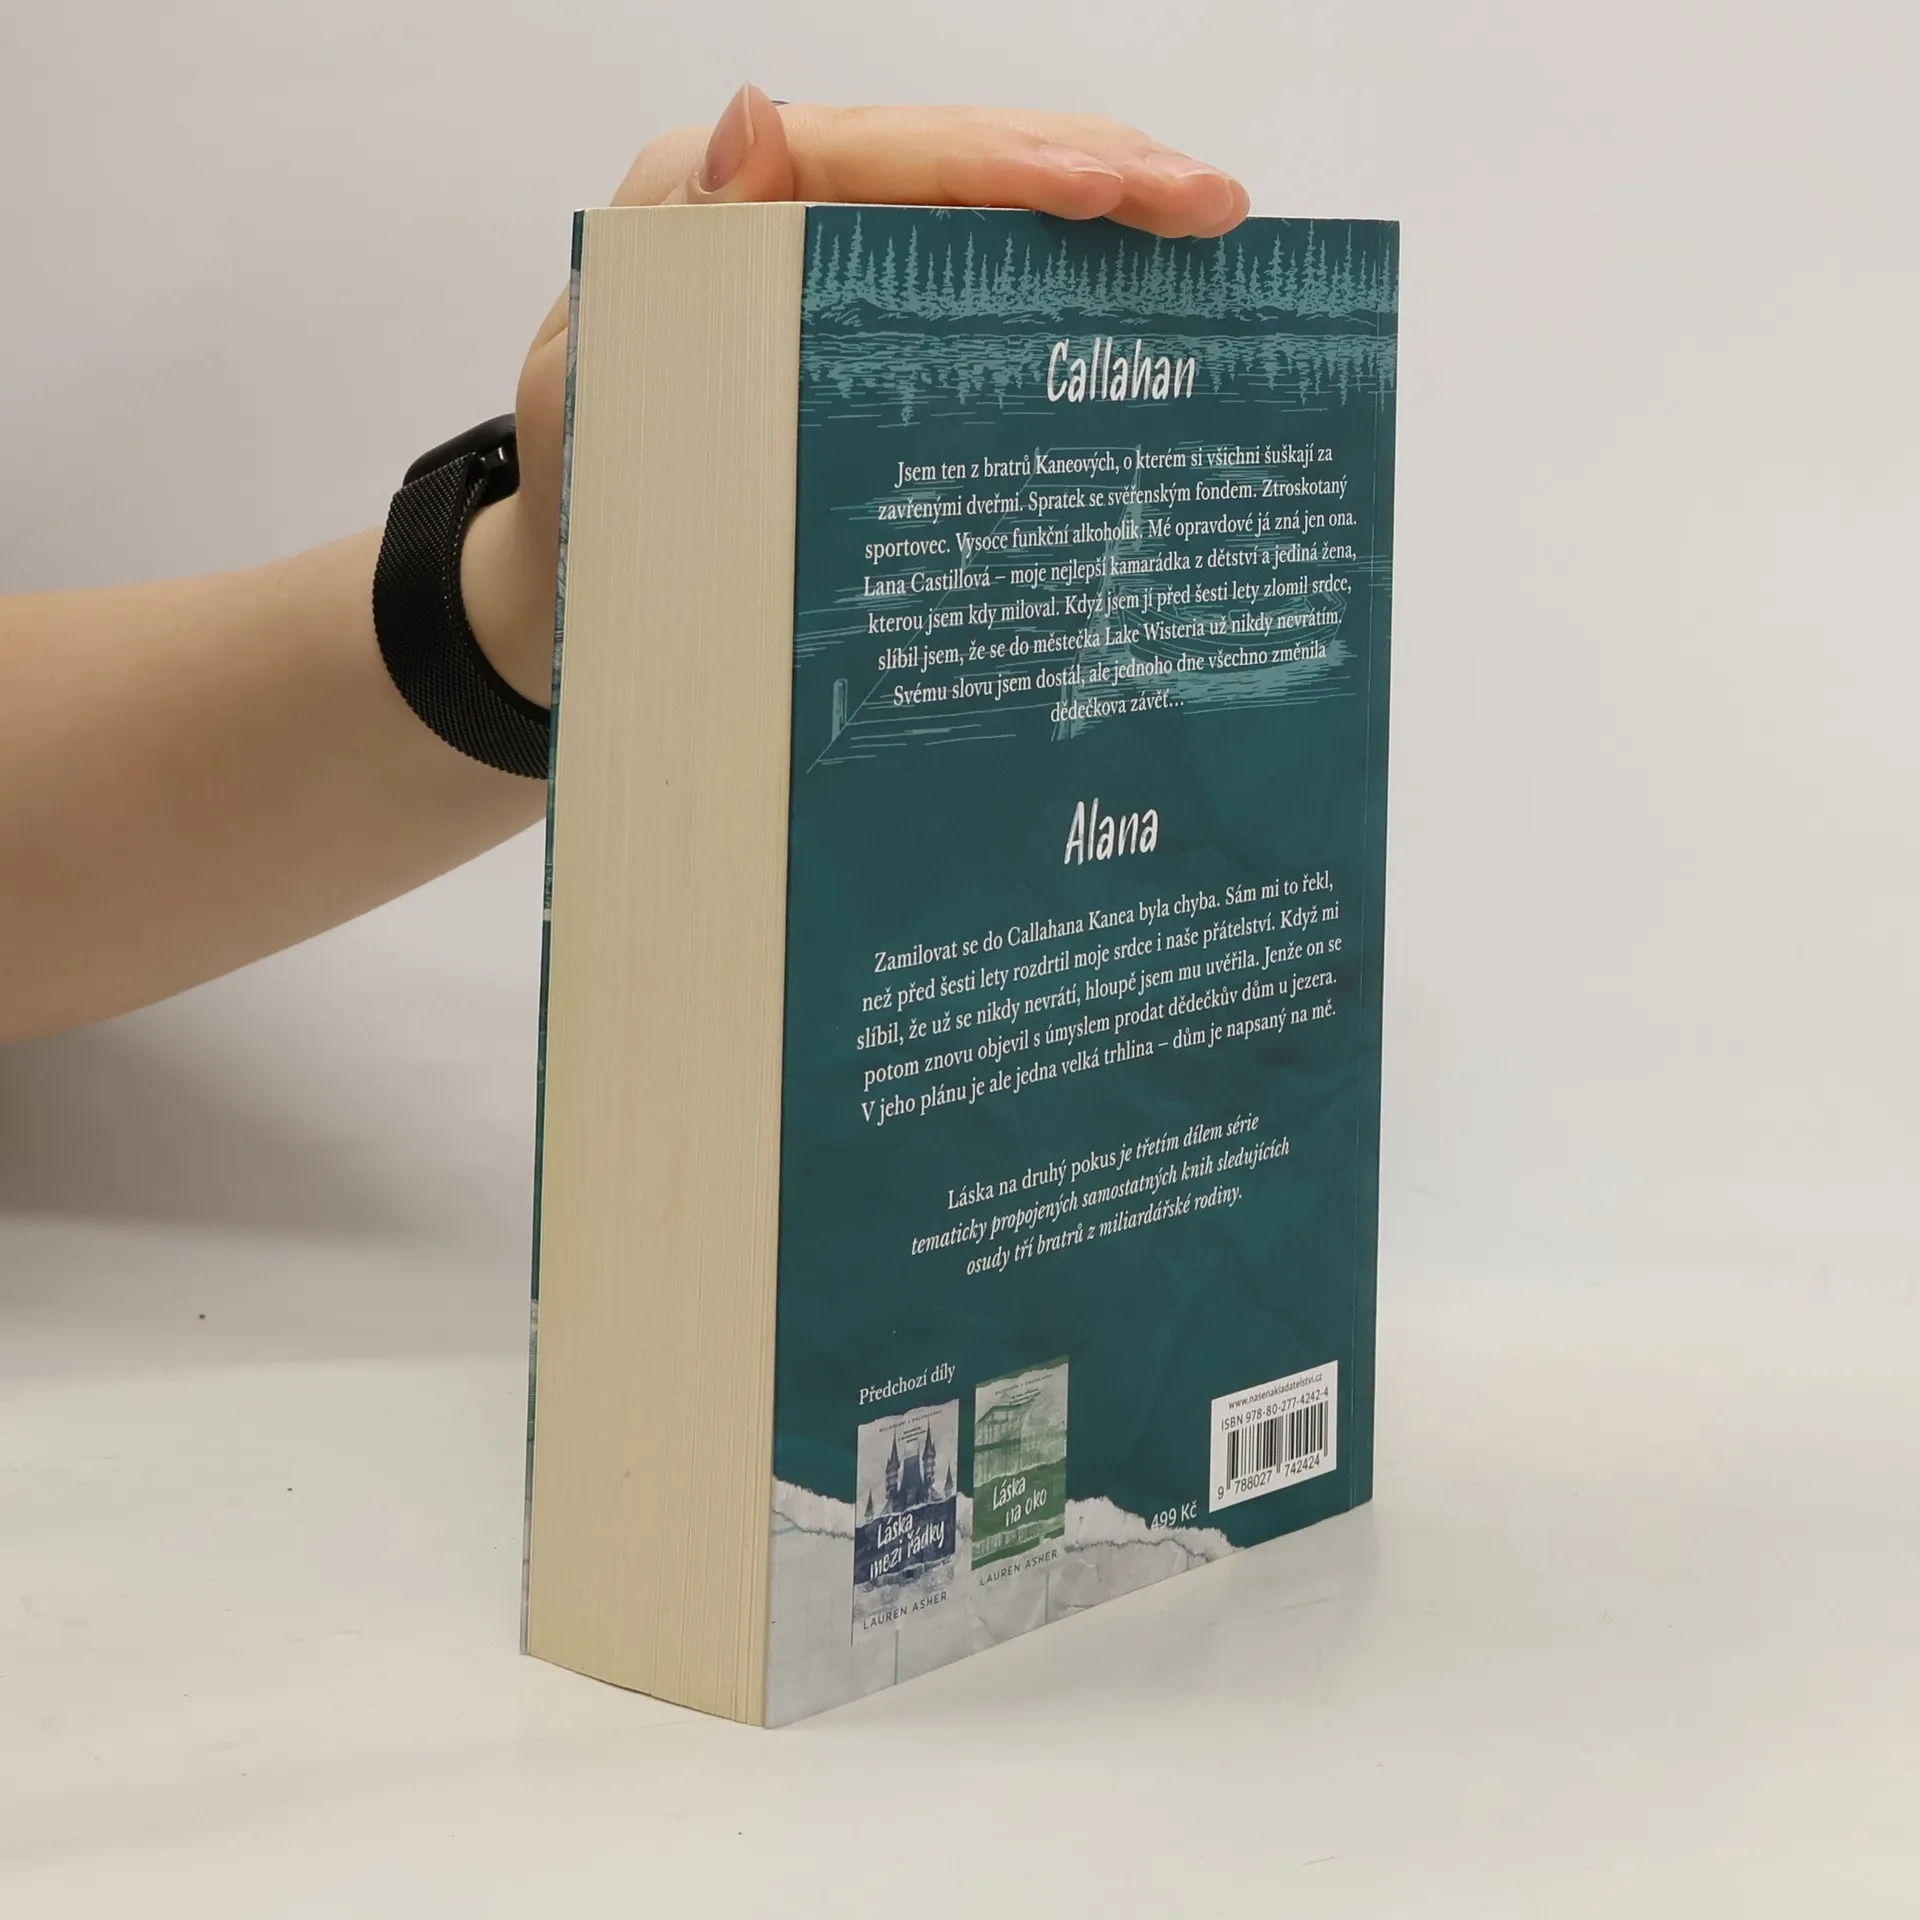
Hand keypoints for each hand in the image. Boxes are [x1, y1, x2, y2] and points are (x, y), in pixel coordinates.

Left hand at [463, 90, 1250, 698]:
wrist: (573, 595)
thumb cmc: (583, 501)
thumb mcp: (601, 385)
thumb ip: (670, 265)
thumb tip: (752, 121)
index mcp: (708, 204)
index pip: (875, 155)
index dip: (1001, 165)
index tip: (1111, 193)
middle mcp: (778, 217)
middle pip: (952, 163)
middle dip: (1090, 171)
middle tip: (1211, 204)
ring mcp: (830, 278)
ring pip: (979, 220)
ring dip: (1098, 219)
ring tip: (1204, 228)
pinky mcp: (865, 342)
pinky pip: (970, 294)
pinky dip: (1058, 291)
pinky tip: (1139, 303)